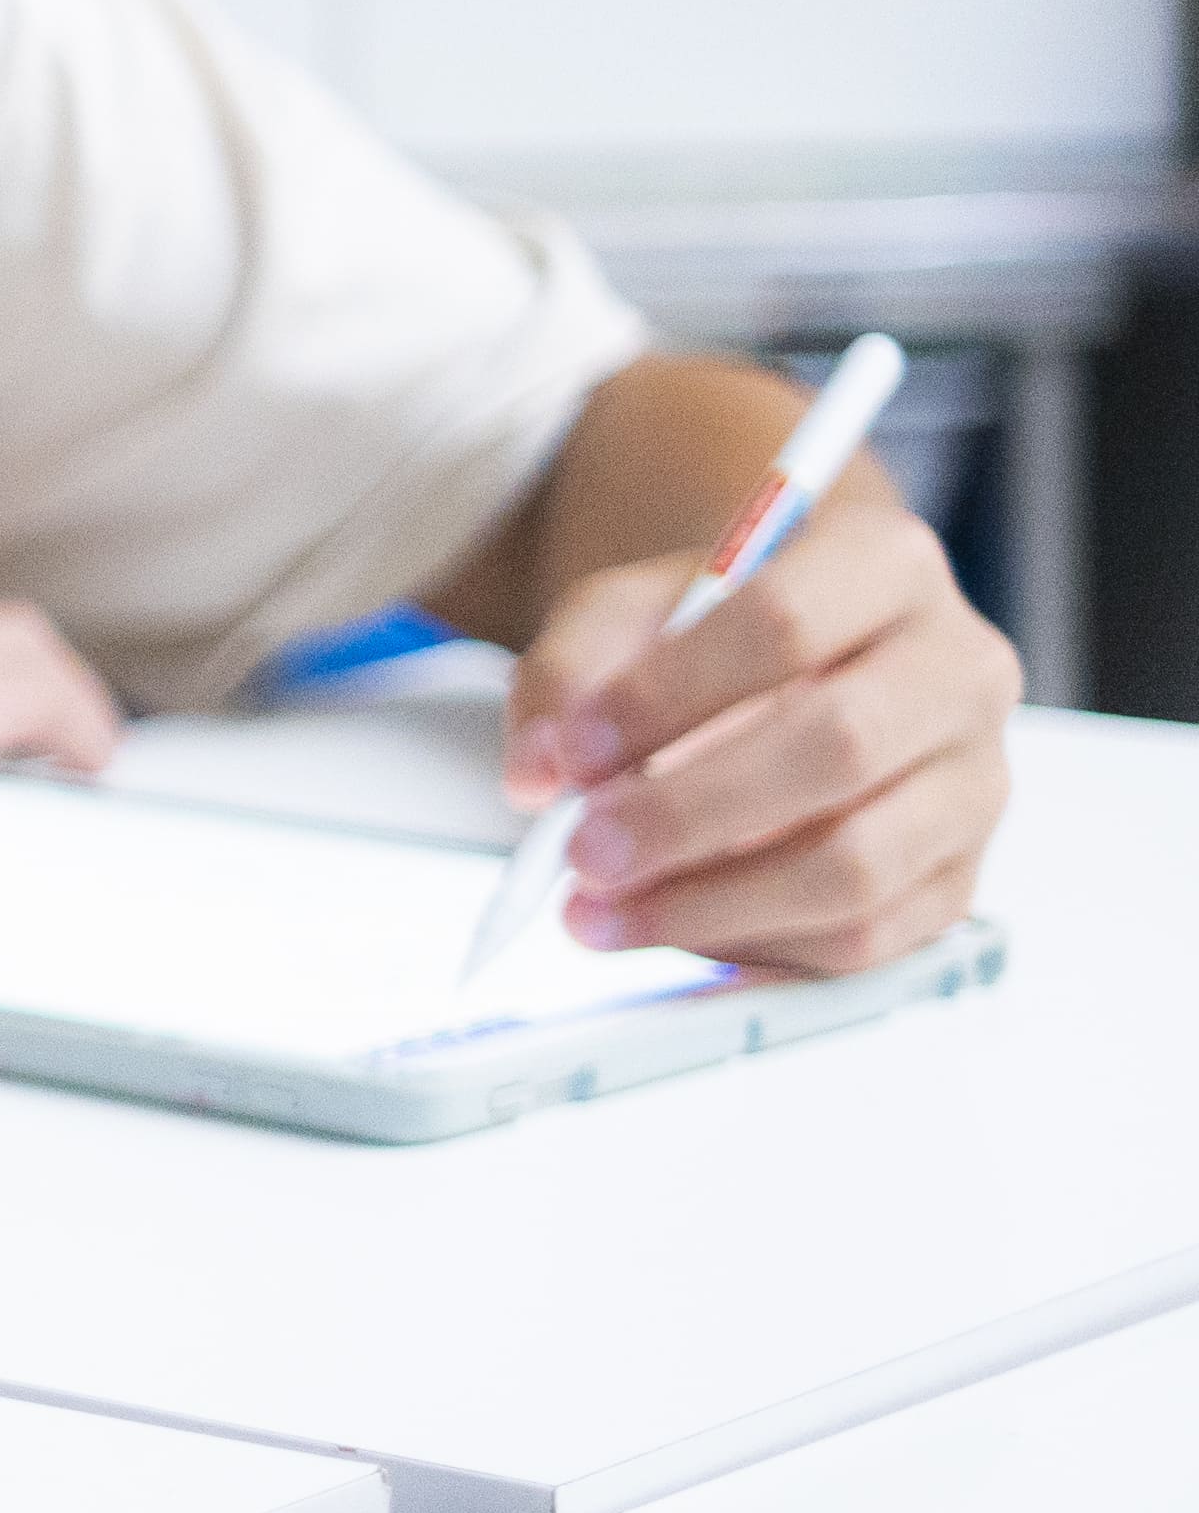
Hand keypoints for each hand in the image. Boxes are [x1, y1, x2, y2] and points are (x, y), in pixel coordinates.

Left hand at [506, 497, 1014, 972]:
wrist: (788, 674)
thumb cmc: (706, 639)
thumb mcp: (622, 615)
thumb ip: (567, 675)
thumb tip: (537, 774)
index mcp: (886, 564)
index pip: (784, 622)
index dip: (667, 695)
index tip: (573, 751)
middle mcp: (959, 670)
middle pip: (838, 747)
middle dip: (688, 813)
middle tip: (582, 852)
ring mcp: (974, 782)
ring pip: (858, 864)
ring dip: (711, 903)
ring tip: (600, 912)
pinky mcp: (960, 878)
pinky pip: (866, 940)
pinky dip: (755, 948)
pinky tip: (668, 930)